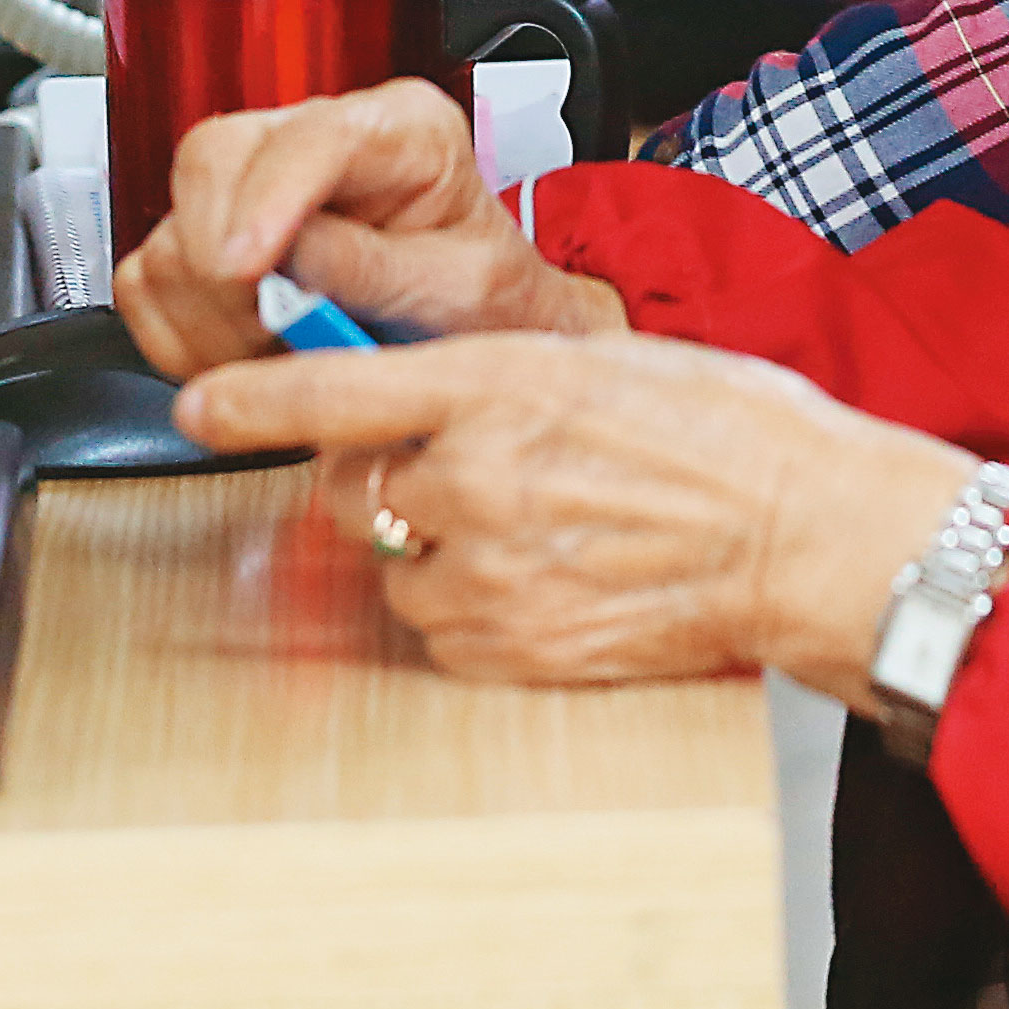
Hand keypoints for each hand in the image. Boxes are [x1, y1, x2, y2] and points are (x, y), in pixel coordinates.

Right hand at [116, 79, 623, 377]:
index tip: (247, 266)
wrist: (476, 328)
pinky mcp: (208, 232)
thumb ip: (375, 269)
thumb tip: (290, 266)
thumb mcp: (462, 288)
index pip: (312, 136)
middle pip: (212, 160)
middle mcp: (317, 137)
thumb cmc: (481, 297)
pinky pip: (145, 280)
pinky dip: (180, 334)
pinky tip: (246, 349)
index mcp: (403, 127)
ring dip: (209, 315)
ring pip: (168, 228)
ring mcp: (254, 181)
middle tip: (271, 331)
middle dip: (224, 265)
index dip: (268, 198)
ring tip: (279, 346)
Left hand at [176, 333, 977, 700]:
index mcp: (505, 383)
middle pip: (357, 487)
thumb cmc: (730, 434)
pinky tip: (547, 581)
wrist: (809, 535)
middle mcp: (481, 476)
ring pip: (395, 562)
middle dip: (390, 478)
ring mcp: (493, 571)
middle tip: (471, 470)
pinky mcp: (513, 649)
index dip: (252, 399)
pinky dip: (472, 609)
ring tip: (534, 529)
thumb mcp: (600, 360)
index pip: (337, 390)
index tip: (199, 404)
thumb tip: (415, 393)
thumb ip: (494, 378)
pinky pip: (440, 631)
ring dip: (434, 547)